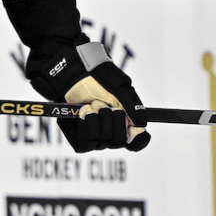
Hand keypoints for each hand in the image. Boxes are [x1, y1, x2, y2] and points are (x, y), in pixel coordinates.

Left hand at [29, 41, 149, 152]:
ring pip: (101, 142)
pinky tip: (83, 112)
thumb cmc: (98, 76)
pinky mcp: (78, 138)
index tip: (134, 130)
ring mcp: (95, 136)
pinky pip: (84, 143)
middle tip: (102, 104)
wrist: (73, 72)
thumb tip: (142, 124)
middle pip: (118, 142)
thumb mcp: (121, 86)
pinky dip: (85, 125)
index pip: (137, 143)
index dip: (138, 140)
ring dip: (97, 120)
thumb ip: (134, 104)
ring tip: (91, 105)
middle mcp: (111, 132)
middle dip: (111, 119)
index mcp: (126, 121)